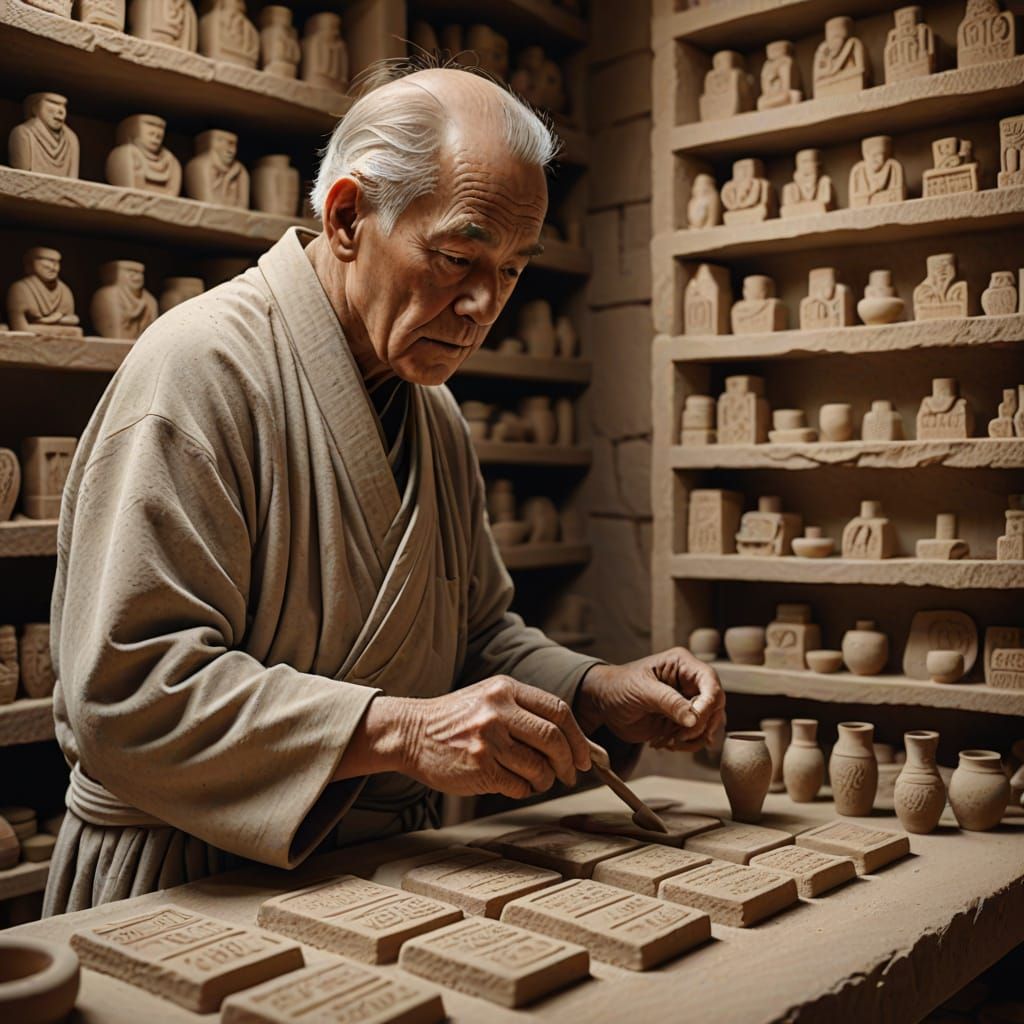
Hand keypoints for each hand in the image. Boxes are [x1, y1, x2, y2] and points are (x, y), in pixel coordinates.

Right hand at [393, 677, 591, 799]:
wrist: (409, 732)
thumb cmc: (454, 720)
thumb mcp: (489, 699)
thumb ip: (525, 713)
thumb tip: (571, 741)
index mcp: (505, 689)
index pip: (558, 710)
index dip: (578, 736)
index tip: (584, 754)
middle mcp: (498, 711)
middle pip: (553, 738)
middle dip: (569, 761)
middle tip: (571, 774)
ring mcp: (488, 739)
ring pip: (539, 766)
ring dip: (546, 780)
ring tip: (539, 780)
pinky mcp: (479, 767)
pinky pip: (518, 785)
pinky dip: (525, 790)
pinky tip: (515, 785)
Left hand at [574, 648, 724, 751]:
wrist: (604, 704)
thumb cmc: (619, 686)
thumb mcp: (641, 690)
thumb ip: (668, 701)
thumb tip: (694, 719)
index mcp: (682, 664)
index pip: (711, 682)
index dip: (708, 703)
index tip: (694, 721)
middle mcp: (690, 681)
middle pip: (716, 705)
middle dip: (700, 725)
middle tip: (678, 736)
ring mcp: (688, 702)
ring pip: (709, 724)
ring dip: (692, 738)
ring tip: (667, 741)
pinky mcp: (683, 720)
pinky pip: (697, 736)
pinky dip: (685, 745)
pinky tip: (665, 743)